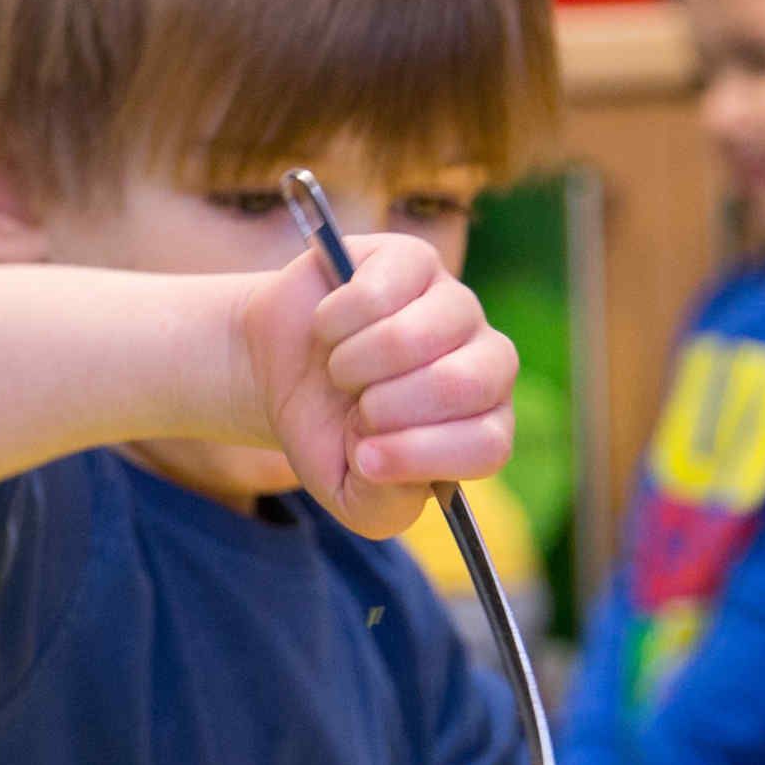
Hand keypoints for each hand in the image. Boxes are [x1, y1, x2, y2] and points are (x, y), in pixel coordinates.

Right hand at [229, 236, 515, 537]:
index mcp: (483, 422)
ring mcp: (453, 303)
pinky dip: (335, 320)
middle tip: (356, 410)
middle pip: (461, 385)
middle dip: (386, 407)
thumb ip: (381, 505)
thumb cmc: (326, 432)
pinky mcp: (412, 260)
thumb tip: (388, 466)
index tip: (363, 459)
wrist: (277, 371)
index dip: (420, 455)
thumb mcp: (349, 491)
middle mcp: (485, 359)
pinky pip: (379, 292)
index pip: (487, 445)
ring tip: (340, 371)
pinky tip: (328, 328)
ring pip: (414, 336)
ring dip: (355, 364)